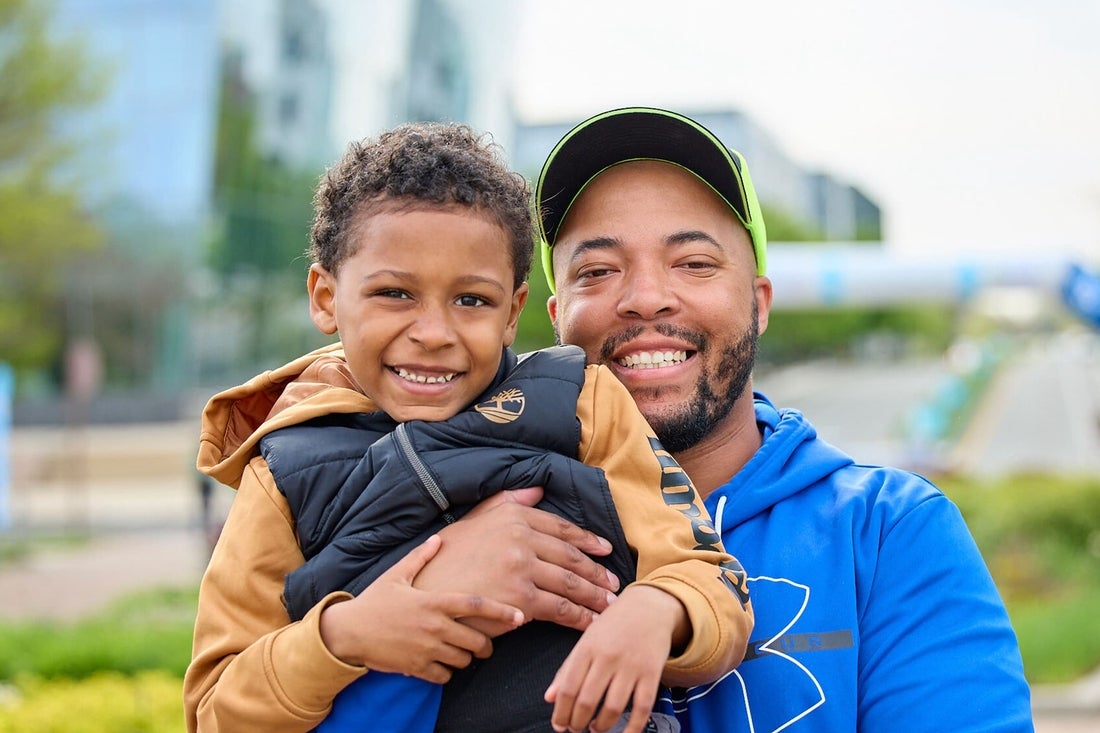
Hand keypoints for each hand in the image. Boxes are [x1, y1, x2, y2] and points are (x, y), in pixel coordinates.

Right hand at [319, 534, 523, 683]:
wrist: (348, 632)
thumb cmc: (375, 600)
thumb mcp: (397, 574)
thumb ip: (421, 557)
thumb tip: (439, 539)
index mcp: (434, 601)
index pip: (477, 605)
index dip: (502, 611)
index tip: (520, 616)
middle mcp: (434, 626)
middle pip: (477, 639)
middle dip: (486, 643)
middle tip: (484, 642)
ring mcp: (426, 649)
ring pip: (463, 660)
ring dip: (466, 657)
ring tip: (460, 651)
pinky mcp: (417, 668)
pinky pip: (445, 676)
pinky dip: (447, 672)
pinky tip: (440, 663)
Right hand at [415, 487, 620, 635]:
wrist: (426, 592)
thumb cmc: (448, 557)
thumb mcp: (475, 519)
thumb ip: (507, 501)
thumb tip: (537, 490)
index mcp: (513, 515)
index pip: (560, 528)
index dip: (587, 540)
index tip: (605, 550)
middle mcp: (520, 537)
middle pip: (570, 556)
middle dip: (596, 573)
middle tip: (613, 585)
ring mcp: (522, 568)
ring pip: (570, 584)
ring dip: (594, 597)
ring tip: (609, 606)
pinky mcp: (521, 598)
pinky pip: (559, 609)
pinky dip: (580, 617)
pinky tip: (590, 623)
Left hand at [544, 585, 680, 732]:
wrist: (650, 606)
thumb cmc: (615, 624)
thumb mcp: (587, 639)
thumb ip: (567, 669)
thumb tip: (550, 698)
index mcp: (587, 647)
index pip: (568, 688)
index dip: (561, 713)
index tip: (559, 725)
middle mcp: (608, 657)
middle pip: (587, 701)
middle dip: (577, 723)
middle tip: (576, 728)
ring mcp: (631, 666)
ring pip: (612, 708)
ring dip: (601, 727)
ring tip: (595, 728)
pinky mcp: (652, 673)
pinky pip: (642, 708)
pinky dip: (632, 728)